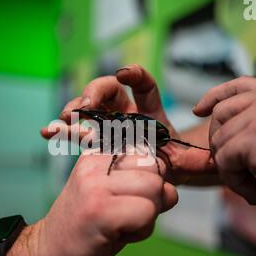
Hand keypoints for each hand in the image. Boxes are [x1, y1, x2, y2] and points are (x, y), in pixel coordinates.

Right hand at [8, 152, 177, 255]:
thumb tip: (172, 190)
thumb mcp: (109, 196)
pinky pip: (147, 212)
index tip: (127, 198)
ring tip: (120, 225)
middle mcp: (95, 164)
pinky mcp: (99, 210)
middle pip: (155, 168)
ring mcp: (96, 185)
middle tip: (125, 215)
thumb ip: (139, 186)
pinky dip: (141, 231)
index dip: (149, 180)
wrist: (45, 254)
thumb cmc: (85, 227)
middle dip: (152, 197)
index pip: (146, 152)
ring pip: (155, 188)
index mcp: (97, 155)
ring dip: (147, 215)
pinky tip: (116, 235)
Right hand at [40, 64, 214, 183]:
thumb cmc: (178, 168)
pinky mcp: (96, 142)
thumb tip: (207, 158)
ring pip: (89, 110)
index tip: (126, 74)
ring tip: (65, 117)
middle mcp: (128, 114)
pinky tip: (47, 132)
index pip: (143, 86)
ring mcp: (109, 127)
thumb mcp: (191, 162)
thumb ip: (197, 161)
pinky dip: (62, 130)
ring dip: (75, 110)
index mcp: (150, 112)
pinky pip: (78, 132)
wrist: (161, 181)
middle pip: (108, 92)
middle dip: (95, 93)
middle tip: (87, 105)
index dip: (135, 75)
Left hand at [194, 76, 255, 225]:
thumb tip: (236, 134)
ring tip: (254, 186)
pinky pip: (223, 160)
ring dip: (230, 169)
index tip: (199, 110)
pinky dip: (234, 181)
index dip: (215, 97)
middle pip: (221, 113)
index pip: (240, 86)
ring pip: (220, 140)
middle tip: (234, 168)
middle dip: (219, 142)